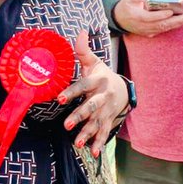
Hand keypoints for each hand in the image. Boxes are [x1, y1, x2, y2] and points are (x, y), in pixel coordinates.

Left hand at [59, 30, 131, 155]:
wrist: (123, 89)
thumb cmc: (102, 75)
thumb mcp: (93, 62)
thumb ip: (83, 50)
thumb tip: (80, 31)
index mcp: (98, 81)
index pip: (83, 86)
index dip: (71, 92)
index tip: (59, 98)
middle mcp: (103, 96)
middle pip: (91, 107)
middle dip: (79, 116)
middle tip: (66, 125)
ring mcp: (107, 110)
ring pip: (97, 123)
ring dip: (88, 134)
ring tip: (77, 144)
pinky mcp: (109, 120)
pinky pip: (104, 133)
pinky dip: (99, 143)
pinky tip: (92, 153)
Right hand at [113, 0, 182, 36]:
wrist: (119, 18)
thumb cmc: (128, 4)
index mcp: (136, 16)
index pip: (150, 17)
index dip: (160, 15)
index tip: (171, 11)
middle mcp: (142, 26)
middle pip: (160, 25)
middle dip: (175, 21)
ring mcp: (146, 31)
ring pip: (163, 29)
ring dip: (176, 24)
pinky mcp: (149, 33)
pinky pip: (162, 30)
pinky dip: (171, 26)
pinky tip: (181, 22)